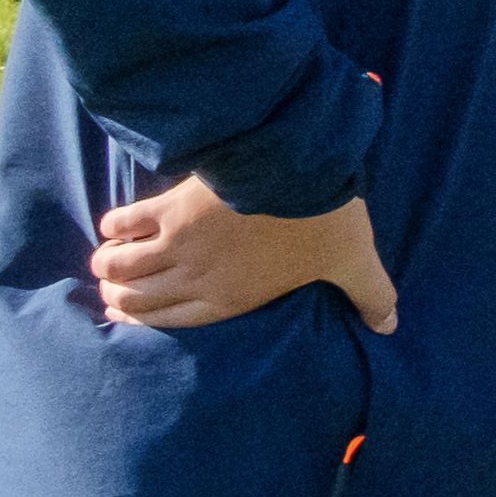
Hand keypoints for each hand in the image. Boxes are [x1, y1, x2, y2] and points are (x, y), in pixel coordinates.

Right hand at [91, 176, 398, 334]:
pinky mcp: (168, 208)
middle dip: (120, 296)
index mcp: (231, 298)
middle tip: (112, 289)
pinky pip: (125, 224)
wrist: (294, 170)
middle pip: (137, 296)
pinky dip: (113, 227)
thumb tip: (389, 326)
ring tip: (106, 262)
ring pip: (121, 266)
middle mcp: (194, 278)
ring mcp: (176, 244)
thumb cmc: (322, 219)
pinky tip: (112, 226)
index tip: (123, 316)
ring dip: (109, 266)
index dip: (142, 322)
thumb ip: (371, 296)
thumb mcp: (353, 261)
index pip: (173, 321)